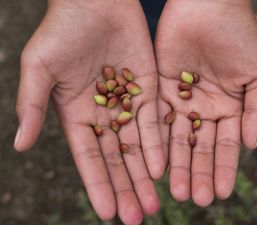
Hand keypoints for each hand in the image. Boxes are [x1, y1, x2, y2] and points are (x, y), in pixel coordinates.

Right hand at [15, 1, 164, 223]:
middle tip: (136, 218)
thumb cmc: (62, 31)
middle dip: (125, 188)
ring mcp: (127, 104)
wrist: (95, 3)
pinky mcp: (148, 89)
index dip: (97, 185)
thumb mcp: (39, 68)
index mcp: (77, 115)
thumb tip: (18, 144)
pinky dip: (157, 144)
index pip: (89, 159)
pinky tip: (162, 168)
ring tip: (152, 204)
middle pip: (116, 159)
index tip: (107, 213)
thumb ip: (32, 105)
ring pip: (137, 146)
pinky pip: (153, 122)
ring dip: (145, 175)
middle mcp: (104, 115)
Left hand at [156, 0, 256, 205]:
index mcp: (229, 108)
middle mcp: (203, 110)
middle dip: (198, 173)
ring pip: (177, 139)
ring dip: (177, 165)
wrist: (207, 8)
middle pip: (200, 148)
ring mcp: (180, 102)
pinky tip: (156, 163)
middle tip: (196, 199)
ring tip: (176, 191)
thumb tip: (250, 145)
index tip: (222, 192)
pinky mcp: (159, 90)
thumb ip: (256, 110)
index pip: (226, 146)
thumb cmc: (239, 36)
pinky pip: (157, 120)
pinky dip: (157, 141)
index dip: (225, 169)